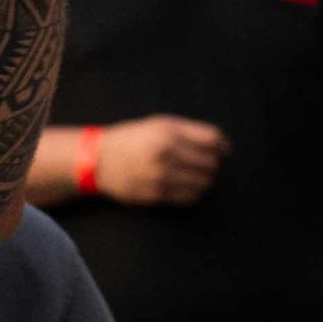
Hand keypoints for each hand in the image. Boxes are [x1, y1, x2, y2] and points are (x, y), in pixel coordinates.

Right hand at [96, 114, 227, 206]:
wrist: (98, 159)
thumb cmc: (132, 139)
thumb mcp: (159, 124)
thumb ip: (191, 132)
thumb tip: (224, 146)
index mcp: (168, 131)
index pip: (213, 140)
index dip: (223, 146)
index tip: (224, 150)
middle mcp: (166, 153)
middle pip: (211, 162)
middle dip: (212, 163)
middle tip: (203, 163)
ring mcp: (161, 175)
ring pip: (203, 182)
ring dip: (204, 180)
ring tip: (193, 175)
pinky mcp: (156, 194)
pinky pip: (190, 197)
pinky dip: (194, 192)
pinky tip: (184, 186)